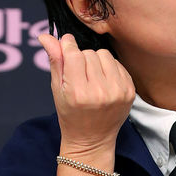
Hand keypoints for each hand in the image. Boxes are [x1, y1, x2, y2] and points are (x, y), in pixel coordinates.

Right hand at [38, 33, 134, 156]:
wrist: (92, 140)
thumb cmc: (71, 115)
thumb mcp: (57, 90)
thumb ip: (55, 61)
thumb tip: (45, 36)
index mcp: (78, 93)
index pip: (74, 53)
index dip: (68, 47)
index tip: (66, 48)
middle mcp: (100, 92)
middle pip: (89, 53)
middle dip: (81, 59)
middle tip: (79, 76)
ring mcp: (117, 92)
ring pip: (104, 55)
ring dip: (96, 62)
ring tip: (91, 78)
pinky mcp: (130, 92)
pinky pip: (118, 64)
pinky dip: (109, 69)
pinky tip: (103, 82)